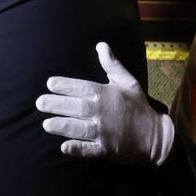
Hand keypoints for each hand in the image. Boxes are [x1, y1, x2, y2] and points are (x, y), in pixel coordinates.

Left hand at [35, 42, 173, 166]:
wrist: (156, 137)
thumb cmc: (138, 107)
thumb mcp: (128, 82)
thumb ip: (111, 65)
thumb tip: (101, 45)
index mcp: (106, 94)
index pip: (81, 88)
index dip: (64, 85)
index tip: (50, 84)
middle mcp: (103, 112)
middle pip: (76, 107)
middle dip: (56, 104)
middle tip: (39, 103)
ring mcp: (104, 132)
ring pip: (79, 129)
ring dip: (62, 126)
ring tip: (46, 124)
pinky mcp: (106, 150)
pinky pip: (89, 150)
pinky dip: (77, 149)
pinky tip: (64, 147)